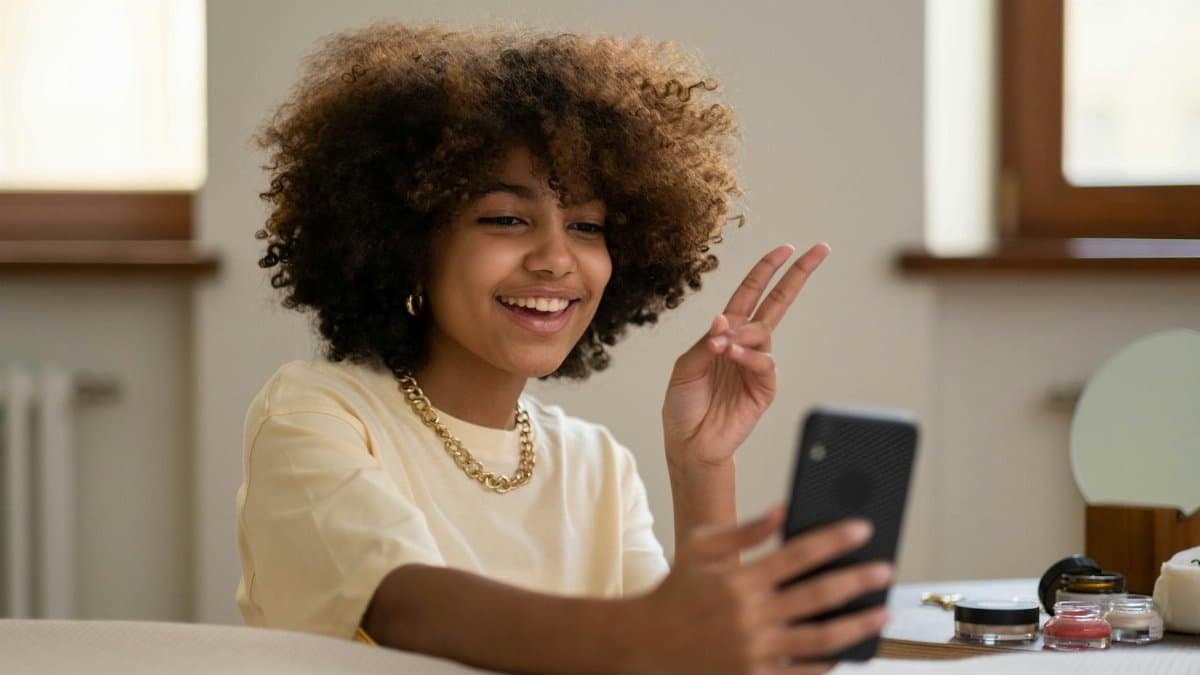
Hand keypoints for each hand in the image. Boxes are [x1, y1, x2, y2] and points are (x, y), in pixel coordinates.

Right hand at [627, 504, 890, 674]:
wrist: (643, 643)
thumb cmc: (675, 590)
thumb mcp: (700, 548)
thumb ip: (744, 530)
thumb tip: (784, 509)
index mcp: (739, 578)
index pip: (798, 553)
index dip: (834, 539)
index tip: (864, 528)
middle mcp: (750, 615)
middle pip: (818, 595)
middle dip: (858, 580)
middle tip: (885, 570)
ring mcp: (753, 650)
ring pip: (820, 639)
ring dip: (856, 625)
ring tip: (882, 613)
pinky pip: (800, 673)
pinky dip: (826, 664)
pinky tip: (846, 652)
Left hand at [662, 243, 829, 466]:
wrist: (690, 443)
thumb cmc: (684, 404)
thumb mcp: (686, 366)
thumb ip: (707, 341)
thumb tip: (724, 318)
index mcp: (725, 332)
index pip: (751, 293)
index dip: (767, 270)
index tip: (787, 248)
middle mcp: (745, 344)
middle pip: (777, 302)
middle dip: (797, 275)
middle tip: (819, 250)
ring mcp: (757, 365)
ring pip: (764, 332)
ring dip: (743, 334)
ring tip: (722, 348)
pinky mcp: (765, 388)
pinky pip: (765, 363)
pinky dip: (749, 356)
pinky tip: (733, 355)